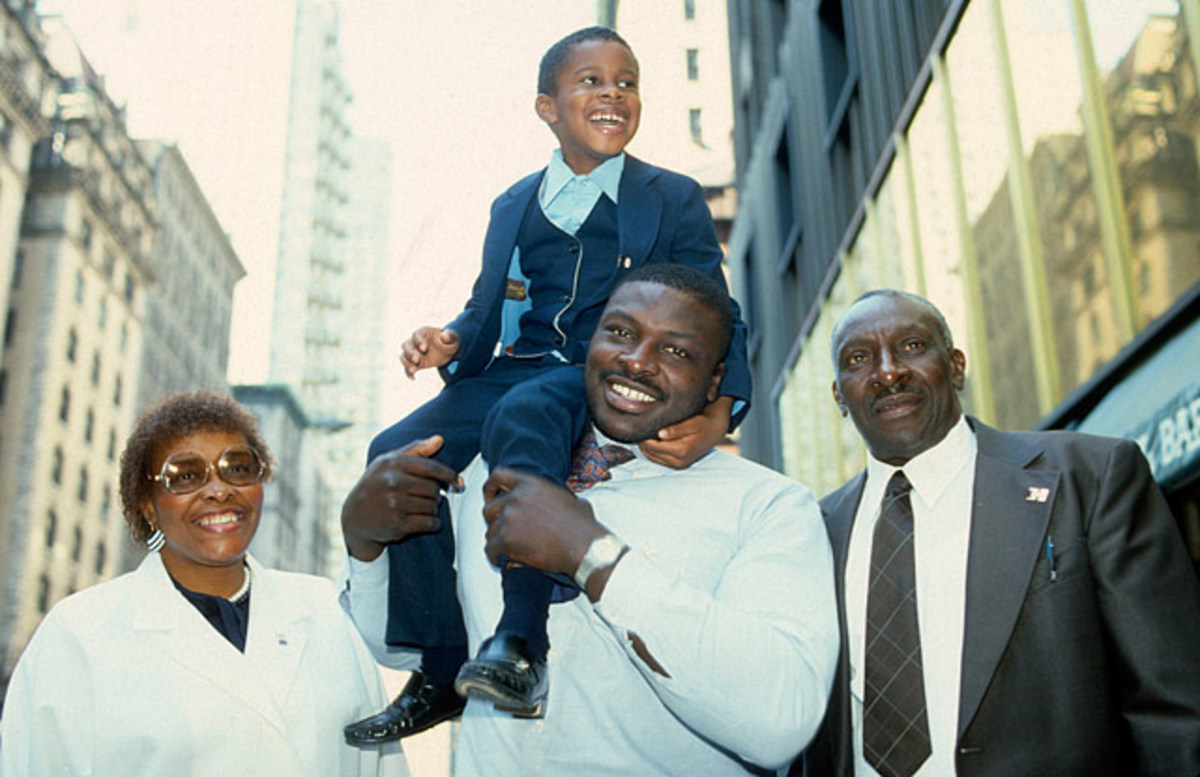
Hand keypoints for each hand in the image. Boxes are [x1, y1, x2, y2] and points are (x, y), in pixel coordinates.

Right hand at [341, 436, 461, 560]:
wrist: (355, 516)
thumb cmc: (376, 484)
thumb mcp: (389, 462)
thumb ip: (416, 449)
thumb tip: (440, 439)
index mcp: (393, 464)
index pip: (432, 468)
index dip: (449, 475)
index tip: (458, 482)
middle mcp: (393, 483)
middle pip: (433, 489)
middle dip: (437, 494)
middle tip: (430, 497)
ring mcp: (394, 505)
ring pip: (433, 506)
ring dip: (434, 509)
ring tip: (424, 508)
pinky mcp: (397, 525)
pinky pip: (430, 523)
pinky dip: (434, 524)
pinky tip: (426, 521)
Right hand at [400, 327, 460, 377]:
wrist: (448, 351)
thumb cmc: (449, 342)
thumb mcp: (453, 338)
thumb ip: (449, 336)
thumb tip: (444, 335)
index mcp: (423, 333)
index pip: (416, 335)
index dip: (418, 341)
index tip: (424, 349)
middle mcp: (415, 342)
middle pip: (406, 345)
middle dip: (410, 353)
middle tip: (416, 359)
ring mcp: (413, 352)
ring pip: (404, 356)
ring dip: (407, 362)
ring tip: (413, 369)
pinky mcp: (415, 363)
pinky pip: (407, 367)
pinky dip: (408, 372)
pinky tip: (413, 378)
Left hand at [481, 468, 607, 576]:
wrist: (584, 548)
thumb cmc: (583, 527)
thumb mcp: (570, 499)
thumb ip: (553, 497)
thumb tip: (558, 501)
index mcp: (531, 483)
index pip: (498, 476)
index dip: (490, 488)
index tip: (490, 497)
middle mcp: (517, 497)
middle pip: (489, 508)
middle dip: (494, 521)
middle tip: (504, 531)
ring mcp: (509, 518)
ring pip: (490, 531)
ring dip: (497, 541)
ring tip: (510, 550)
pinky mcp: (506, 540)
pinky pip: (490, 549)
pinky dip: (496, 556)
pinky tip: (506, 560)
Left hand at [639, 395, 732, 468]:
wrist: (714, 431)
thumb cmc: (703, 424)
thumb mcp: (692, 423)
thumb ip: (676, 429)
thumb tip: (660, 433)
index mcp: (681, 451)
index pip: (653, 446)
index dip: (643, 438)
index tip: (638, 427)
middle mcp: (678, 462)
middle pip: (650, 454)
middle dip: (643, 442)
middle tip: (639, 429)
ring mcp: (678, 465)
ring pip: (652, 458)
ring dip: (646, 448)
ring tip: (644, 434)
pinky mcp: (677, 465)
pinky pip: (658, 460)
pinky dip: (652, 451)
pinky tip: (651, 440)